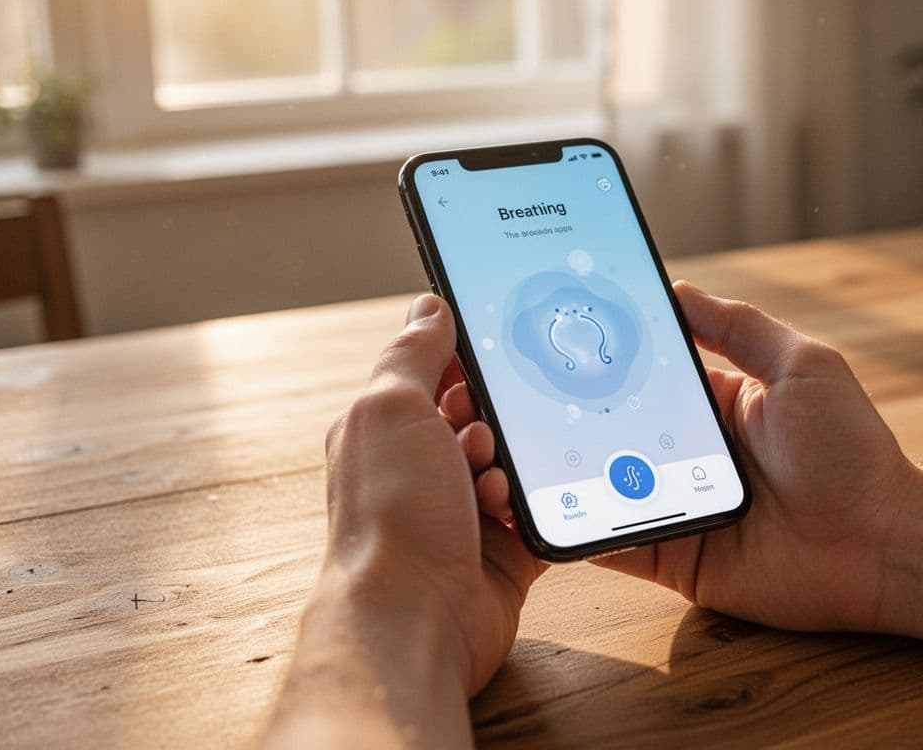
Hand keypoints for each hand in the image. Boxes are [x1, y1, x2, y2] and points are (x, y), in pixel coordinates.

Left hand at [266, 294, 544, 748]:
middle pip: (479, 414)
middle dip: (492, 413)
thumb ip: (412, 352)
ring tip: (491, 475)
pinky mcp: (502, 548)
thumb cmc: (391, 513)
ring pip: (513, 459)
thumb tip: (428, 306)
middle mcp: (420, 470)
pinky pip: (536, 507)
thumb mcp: (393, 408)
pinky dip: (529, 502)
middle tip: (485, 426)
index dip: (461, 359)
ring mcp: (461, 510)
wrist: (416, 615)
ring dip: (511, 459)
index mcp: (386, 431)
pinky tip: (508, 508)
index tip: (490, 351)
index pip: (430, 373)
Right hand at [464, 282, 922, 655]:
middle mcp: (685, 452)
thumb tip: (676, 288)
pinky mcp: (671, 557)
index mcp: (713, 403)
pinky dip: (568, 529)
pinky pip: (607, 541)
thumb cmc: (852, 452)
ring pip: (593, 484)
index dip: (591, 356)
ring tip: (498, 449)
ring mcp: (672, 504)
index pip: (637, 373)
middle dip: (555, 412)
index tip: (540, 333)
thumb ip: (739, 327)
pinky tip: (526, 510)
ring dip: (549, 469)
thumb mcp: (802, 366)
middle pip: (605, 427)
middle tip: (494, 393)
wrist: (883, 546)